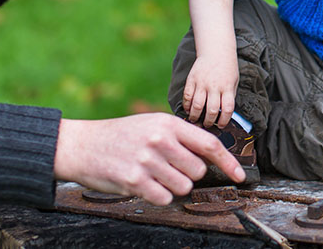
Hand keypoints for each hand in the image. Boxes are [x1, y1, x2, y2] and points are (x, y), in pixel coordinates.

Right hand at [54, 114, 244, 205]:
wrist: (83, 146)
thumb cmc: (121, 136)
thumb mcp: (152, 125)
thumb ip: (179, 137)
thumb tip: (208, 154)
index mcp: (168, 124)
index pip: (209, 144)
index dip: (228, 162)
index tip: (239, 176)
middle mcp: (160, 140)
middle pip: (198, 170)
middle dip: (188, 174)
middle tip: (168, 168)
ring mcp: (148, 161)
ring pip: (183, 187)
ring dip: (172, 186)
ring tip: (153, 175)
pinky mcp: (135, 181)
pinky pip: (164, 198)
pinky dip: (158, 196)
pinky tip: (144, 184)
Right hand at [183, 54, 238, 127]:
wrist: (216, 51)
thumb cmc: (227, 68)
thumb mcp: (234, 82)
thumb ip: (229, 97)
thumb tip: (223, 115)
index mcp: (227, 88)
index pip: (227, 109)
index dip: (224, 121)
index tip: (221, 125)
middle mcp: (214, 86)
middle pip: (211, 110)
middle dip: (209, 122)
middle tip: (207, 125)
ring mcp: (202, 83)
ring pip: (197, 105)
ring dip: (195, 116)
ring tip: (195, 120)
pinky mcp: (191, 80)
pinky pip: (187, 96)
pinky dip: (187, 105)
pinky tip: (188, 109)